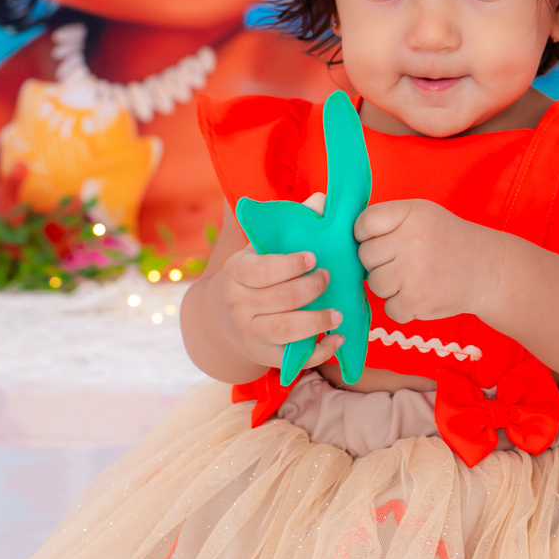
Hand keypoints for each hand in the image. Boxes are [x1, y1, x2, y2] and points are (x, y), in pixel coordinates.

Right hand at [207, 197, 343, 370]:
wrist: (221, 316)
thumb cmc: (252, 273)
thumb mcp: (260, 248)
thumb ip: (291, 224)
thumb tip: (322, 200)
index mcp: (236, 272)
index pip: (261, 270)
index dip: (289, 264)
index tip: (312, 257)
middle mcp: (239, 304)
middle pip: (279, 299)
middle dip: (310, 289)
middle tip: (328, 277)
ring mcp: (250, 332)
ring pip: (285, 330)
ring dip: (316, 322)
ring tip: (338, 314)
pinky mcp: (263, 355)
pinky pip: (292, 358)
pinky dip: (318, 352)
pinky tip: (337, 339)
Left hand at [354, 199, 499, 324]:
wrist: (489, 270)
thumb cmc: (448, 241)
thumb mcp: (422, 215)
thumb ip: (386, 219)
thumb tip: (336, 226)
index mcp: (412, 214)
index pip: (364, 223)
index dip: (367, 235)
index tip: (382, 240)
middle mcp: (412, 240)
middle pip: (365, 255)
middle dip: (379, 261)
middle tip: (403, 261)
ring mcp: (414, 273)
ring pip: (374, 283)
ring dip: (389, 285)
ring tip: (413, 278)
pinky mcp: (417, 301)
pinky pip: (388, 308)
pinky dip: (401, 307)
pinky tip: (420, 294)